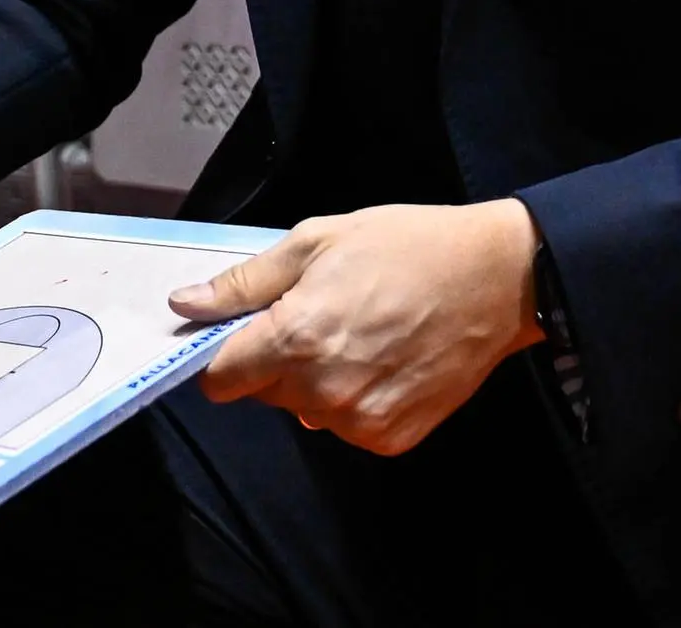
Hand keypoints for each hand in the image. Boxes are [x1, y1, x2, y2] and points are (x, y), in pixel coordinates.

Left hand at [176, 201, 543, 458]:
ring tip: (356, 332)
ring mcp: (360, 421)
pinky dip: (351, 399)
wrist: (496, 278)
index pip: (219, 378)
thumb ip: (245, 283)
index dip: (220, 355)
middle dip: (274, 358)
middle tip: (316, 314)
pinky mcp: (391, 439)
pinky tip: (380, 359)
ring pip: (302, 410)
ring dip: (313, 380)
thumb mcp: (315, 241)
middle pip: (261, 392)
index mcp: (297, 338)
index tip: (236, 334)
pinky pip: (344, 425)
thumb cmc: (408, 248)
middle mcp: (324, 391)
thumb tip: (185, 304)